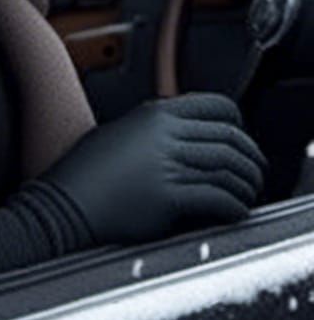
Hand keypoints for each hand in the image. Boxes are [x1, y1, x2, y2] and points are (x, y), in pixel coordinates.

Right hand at [40, 92, 267, 245]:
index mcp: (154, 113)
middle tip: (254, 174)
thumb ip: (154, 129)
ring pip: (230, 169)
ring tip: (245, 195)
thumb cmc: (84, 171)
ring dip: (246, 186)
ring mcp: (166, 165)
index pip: (218, 108)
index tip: (242, 140)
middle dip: (251, 160)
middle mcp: (163, 134)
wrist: (65, 201)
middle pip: (231, 140)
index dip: (239, 126)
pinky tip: (233, 211)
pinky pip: (218, 199)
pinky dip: (235, 207)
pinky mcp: (168, 197)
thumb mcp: (119, 131)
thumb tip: (186, 138)